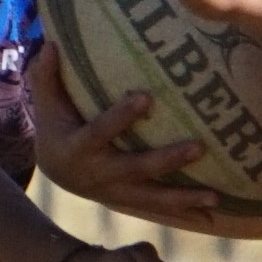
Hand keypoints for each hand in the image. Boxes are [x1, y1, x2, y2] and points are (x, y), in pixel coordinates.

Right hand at [28, 48, 227, 233]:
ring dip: (184, 198)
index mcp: (77, 148)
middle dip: (167, 160)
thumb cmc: (57, 126)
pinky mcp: (129, 201)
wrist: (56, 171)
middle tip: (199, 147)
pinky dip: (183, 213)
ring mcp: (115, 192)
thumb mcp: (47, 103)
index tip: (145, 97)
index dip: (120, 117)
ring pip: (151, 197)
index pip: (100, 131)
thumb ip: (46, 76)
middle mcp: (98, 175)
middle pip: (136, 168)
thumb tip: (51, 44)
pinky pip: (158, 209)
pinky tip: (211, 217)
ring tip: (214, 197)